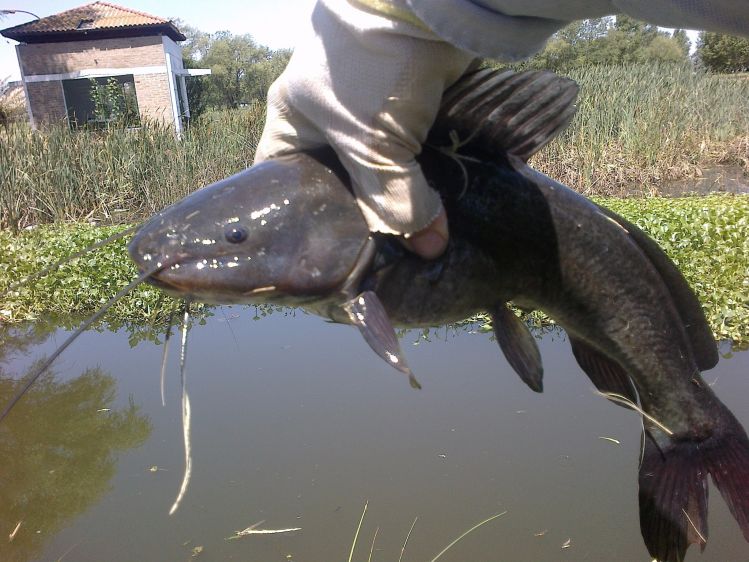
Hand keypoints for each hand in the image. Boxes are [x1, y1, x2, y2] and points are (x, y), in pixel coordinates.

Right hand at [254, 0, 471, 257]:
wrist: (425, 1)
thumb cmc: (370, 71)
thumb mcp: (372, 144)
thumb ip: (395, 201)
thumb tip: (428, 248)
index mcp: (293, 118)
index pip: (283, 180)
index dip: (300, 218)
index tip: (324, 252)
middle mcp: (324, 114)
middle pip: (338, 179)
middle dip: (361, 213)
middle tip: (381, 253)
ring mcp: (367, 105)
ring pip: (378, 166)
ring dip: (398, 194)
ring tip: (414, 237)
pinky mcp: (406, 101)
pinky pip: (410, 149)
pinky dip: (422, 174)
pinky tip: (436, 204)